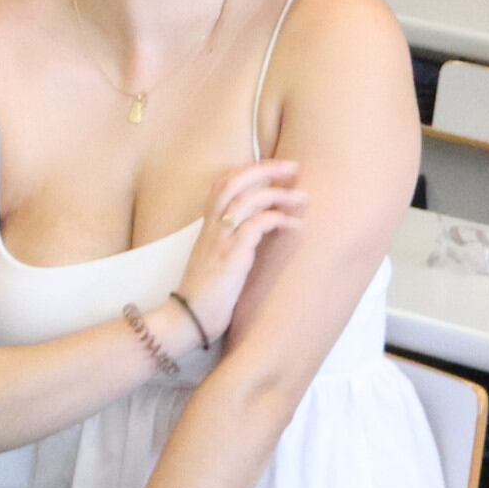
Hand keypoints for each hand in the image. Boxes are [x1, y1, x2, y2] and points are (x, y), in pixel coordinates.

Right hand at [170, 158, 304, 337]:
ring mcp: (221, 240)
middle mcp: (212, 228)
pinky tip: (295, 225)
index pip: (222, 184)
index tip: (272, 168)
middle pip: (234, 181)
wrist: (187, 320)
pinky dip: (279, 219)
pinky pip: (258, 225)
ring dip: (278, 194)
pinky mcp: (232, 256)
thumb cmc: (204, 296)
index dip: (247, 170)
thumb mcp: (214, 262)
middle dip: (265, 170)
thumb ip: (229, 244)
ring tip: (301, 197)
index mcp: (207, 227)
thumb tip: (255, 235)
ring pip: (248, 199)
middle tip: (292, 167)